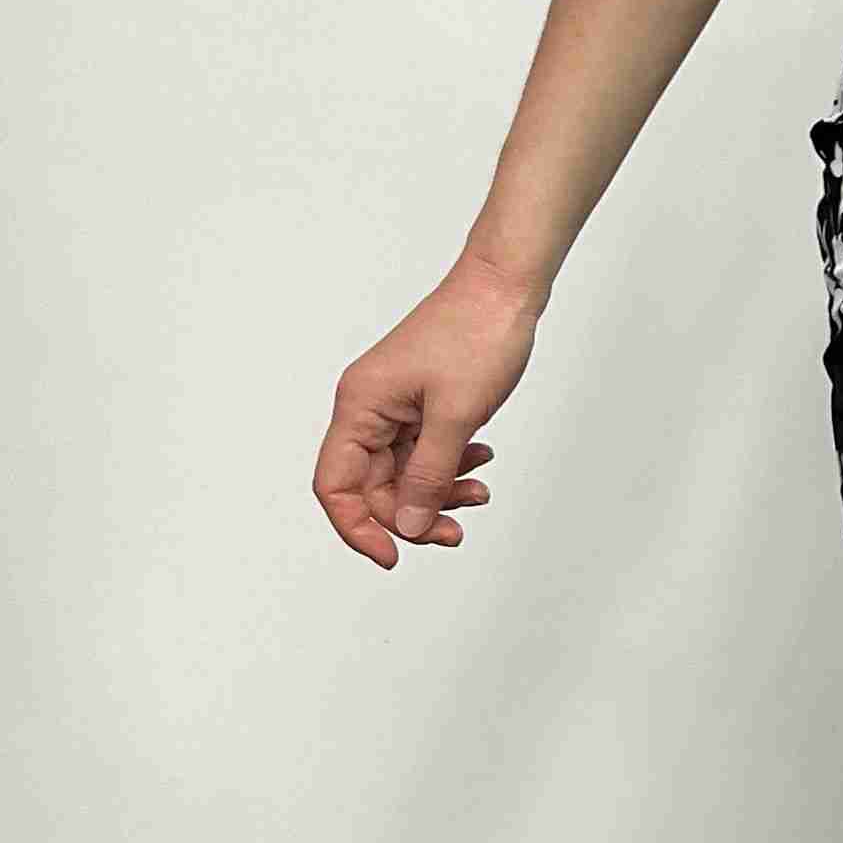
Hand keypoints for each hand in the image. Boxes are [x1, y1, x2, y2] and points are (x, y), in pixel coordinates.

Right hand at [313, 255, 542, 570]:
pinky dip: (450, 464)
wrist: (506, 285)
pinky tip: (481, 462)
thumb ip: (429, 475)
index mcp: (360, 406)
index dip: (358, 528)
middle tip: (456, 531)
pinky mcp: (422, 401)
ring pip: (404, 472)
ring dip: (439, 491)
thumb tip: (409, 524)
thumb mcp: (456, 416)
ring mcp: (396, 404)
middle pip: (372, 486)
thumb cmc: (477, 333)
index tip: (393, 556)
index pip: (336, 485)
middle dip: (413, 514)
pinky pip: (425, 450)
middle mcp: (369, 406)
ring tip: (479, 494)